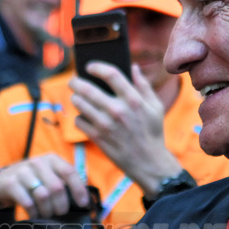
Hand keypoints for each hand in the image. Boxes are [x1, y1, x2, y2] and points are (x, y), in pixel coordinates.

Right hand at [0, 155, 89, 217]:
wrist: (2, 181)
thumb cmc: (32, 181)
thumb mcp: (48, 176)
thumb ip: (65, 183)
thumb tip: (85, 200)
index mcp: (51, 159)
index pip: (69, 172)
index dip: (78, 189)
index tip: (82, 204)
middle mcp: (37, 162)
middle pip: (57, 187)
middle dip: (61, 205)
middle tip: (60, 213)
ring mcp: (23, 171)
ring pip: (43, 195)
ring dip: (47, 210)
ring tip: (47, 215)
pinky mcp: (10, 183)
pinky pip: (27, 202)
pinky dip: (34, 212)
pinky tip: (34, 215)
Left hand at [69, 62, 181, 195]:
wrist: (148, 162)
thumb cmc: (152, 132)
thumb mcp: (155, 107)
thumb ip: (143, 85)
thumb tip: (133, 67)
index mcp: (133, 99)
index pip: (111, 74)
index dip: (97, 67)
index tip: (89, 66)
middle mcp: (118, 110)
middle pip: (87, 88)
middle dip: (75, 81)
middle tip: (73, 80)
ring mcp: (105, 124)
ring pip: (79, 103)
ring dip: (75, 98)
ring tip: (77, 97)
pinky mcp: (97, 137)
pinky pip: (78, 121)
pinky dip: (79, 117)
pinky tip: (85, 117)